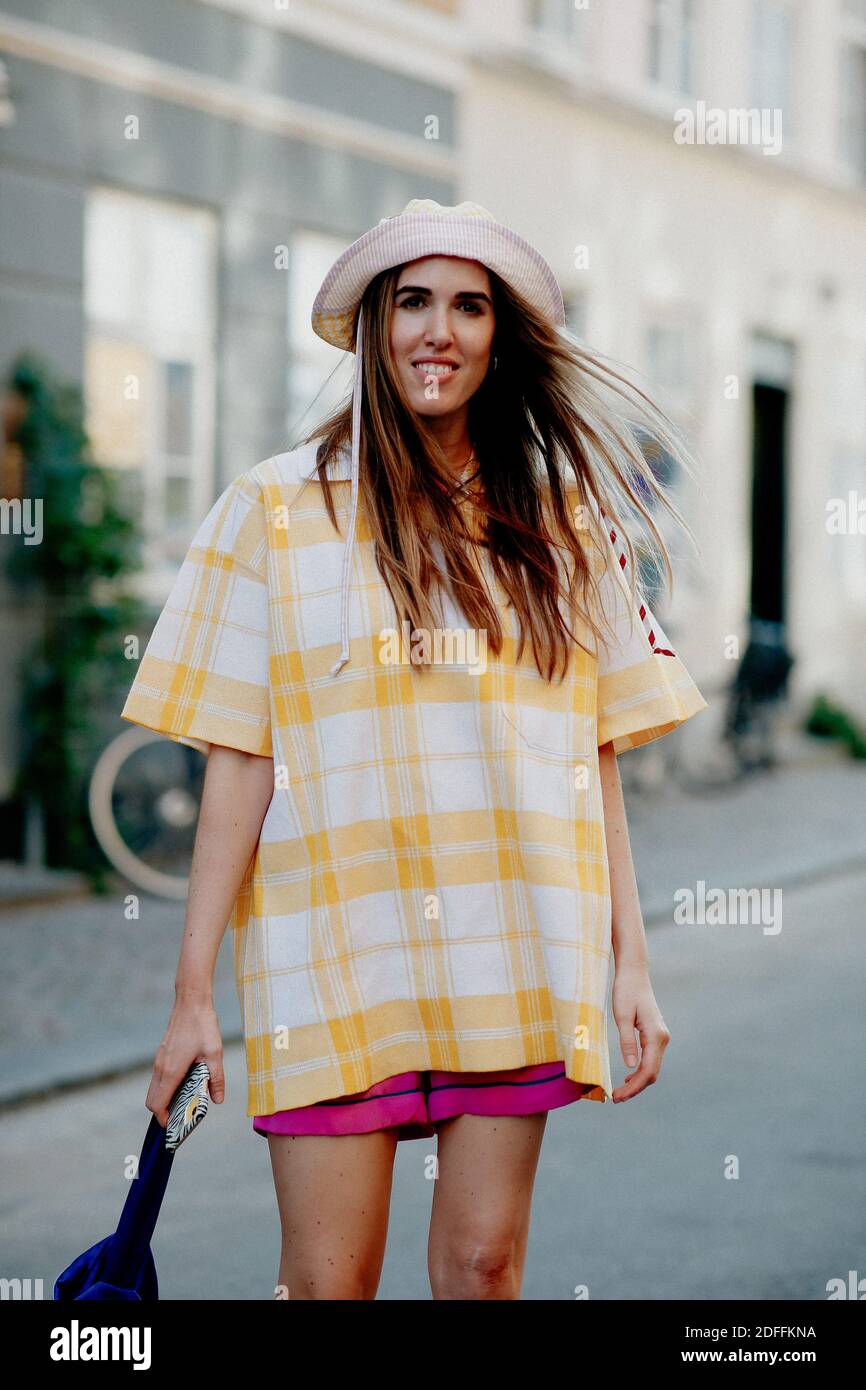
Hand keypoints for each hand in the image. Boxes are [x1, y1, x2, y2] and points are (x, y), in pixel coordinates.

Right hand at [145, 997, 224, 1126]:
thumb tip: (216, 1100)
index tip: (174, 1126)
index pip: (157, 1104)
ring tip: (185, 1102)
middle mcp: (160, 1067)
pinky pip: (158, 1078)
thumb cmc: (203, 1026)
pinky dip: (166, 1087)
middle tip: (181, 1117)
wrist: (191, 1001)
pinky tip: (185, 1083)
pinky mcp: (162, 1054)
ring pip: (154, 1088)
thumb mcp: (215, 1054)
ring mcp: (159, 1060)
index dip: (163, 1119)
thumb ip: (216, 1079)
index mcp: (170, 1071)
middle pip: (152, 1100)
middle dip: (163, 1112)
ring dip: (164, 1099)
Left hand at [610, 961, 670, 1102]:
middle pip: (652, 1073)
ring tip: (620, 1092)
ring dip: (638, 1082)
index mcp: (656, 1036)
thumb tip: (632, 1067)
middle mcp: (662, 1039)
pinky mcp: (655, 1035)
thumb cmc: (625, 991)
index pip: (647, 1071)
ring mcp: (661, 1037)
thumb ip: (627, 1041)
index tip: (617, 1096)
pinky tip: (629, 1078)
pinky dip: (641, 1072)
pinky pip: (651, 1059)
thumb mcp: (622, 1016)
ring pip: (652, 1068)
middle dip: (635, 1088)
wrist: (634, 974)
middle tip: (616, 1098)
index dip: (634, 1087)